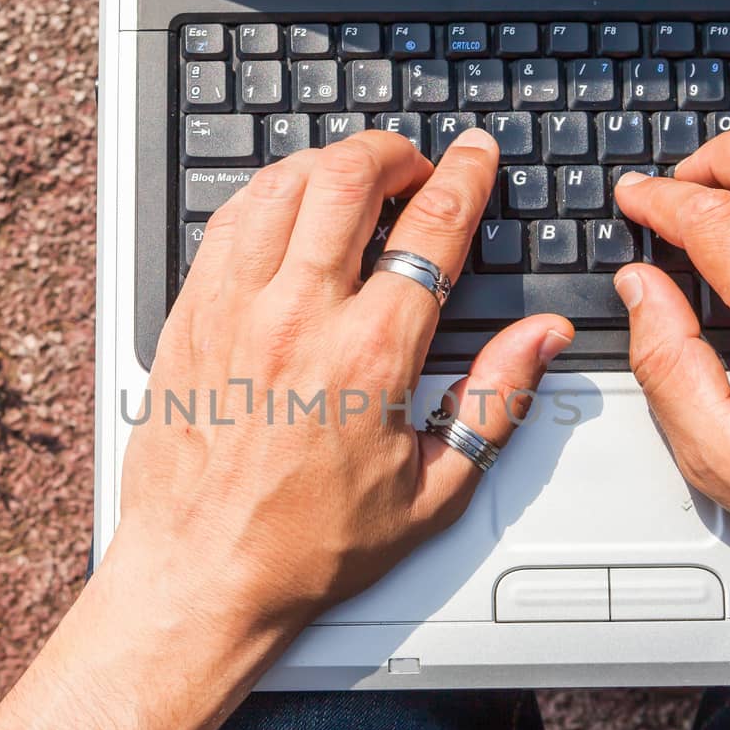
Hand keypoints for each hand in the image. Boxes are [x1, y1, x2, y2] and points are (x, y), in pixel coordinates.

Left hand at [0, 129, 570, 729]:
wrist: (203, 577)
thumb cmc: (309, 547)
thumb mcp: (433, 490)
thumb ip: (495, 400)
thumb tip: (542, 338)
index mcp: (370, 356)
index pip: (431, 229)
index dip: (465, 176)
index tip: (475, 155)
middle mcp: (297, 318)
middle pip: (348, 178)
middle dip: (393, 152)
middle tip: (415, 165)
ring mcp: (233, 311)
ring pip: (280, 185)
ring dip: (326, 164)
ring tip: (354, 178)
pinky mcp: (187, 317)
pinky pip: (225, 222)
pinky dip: (265, 195)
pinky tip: (284, 208)